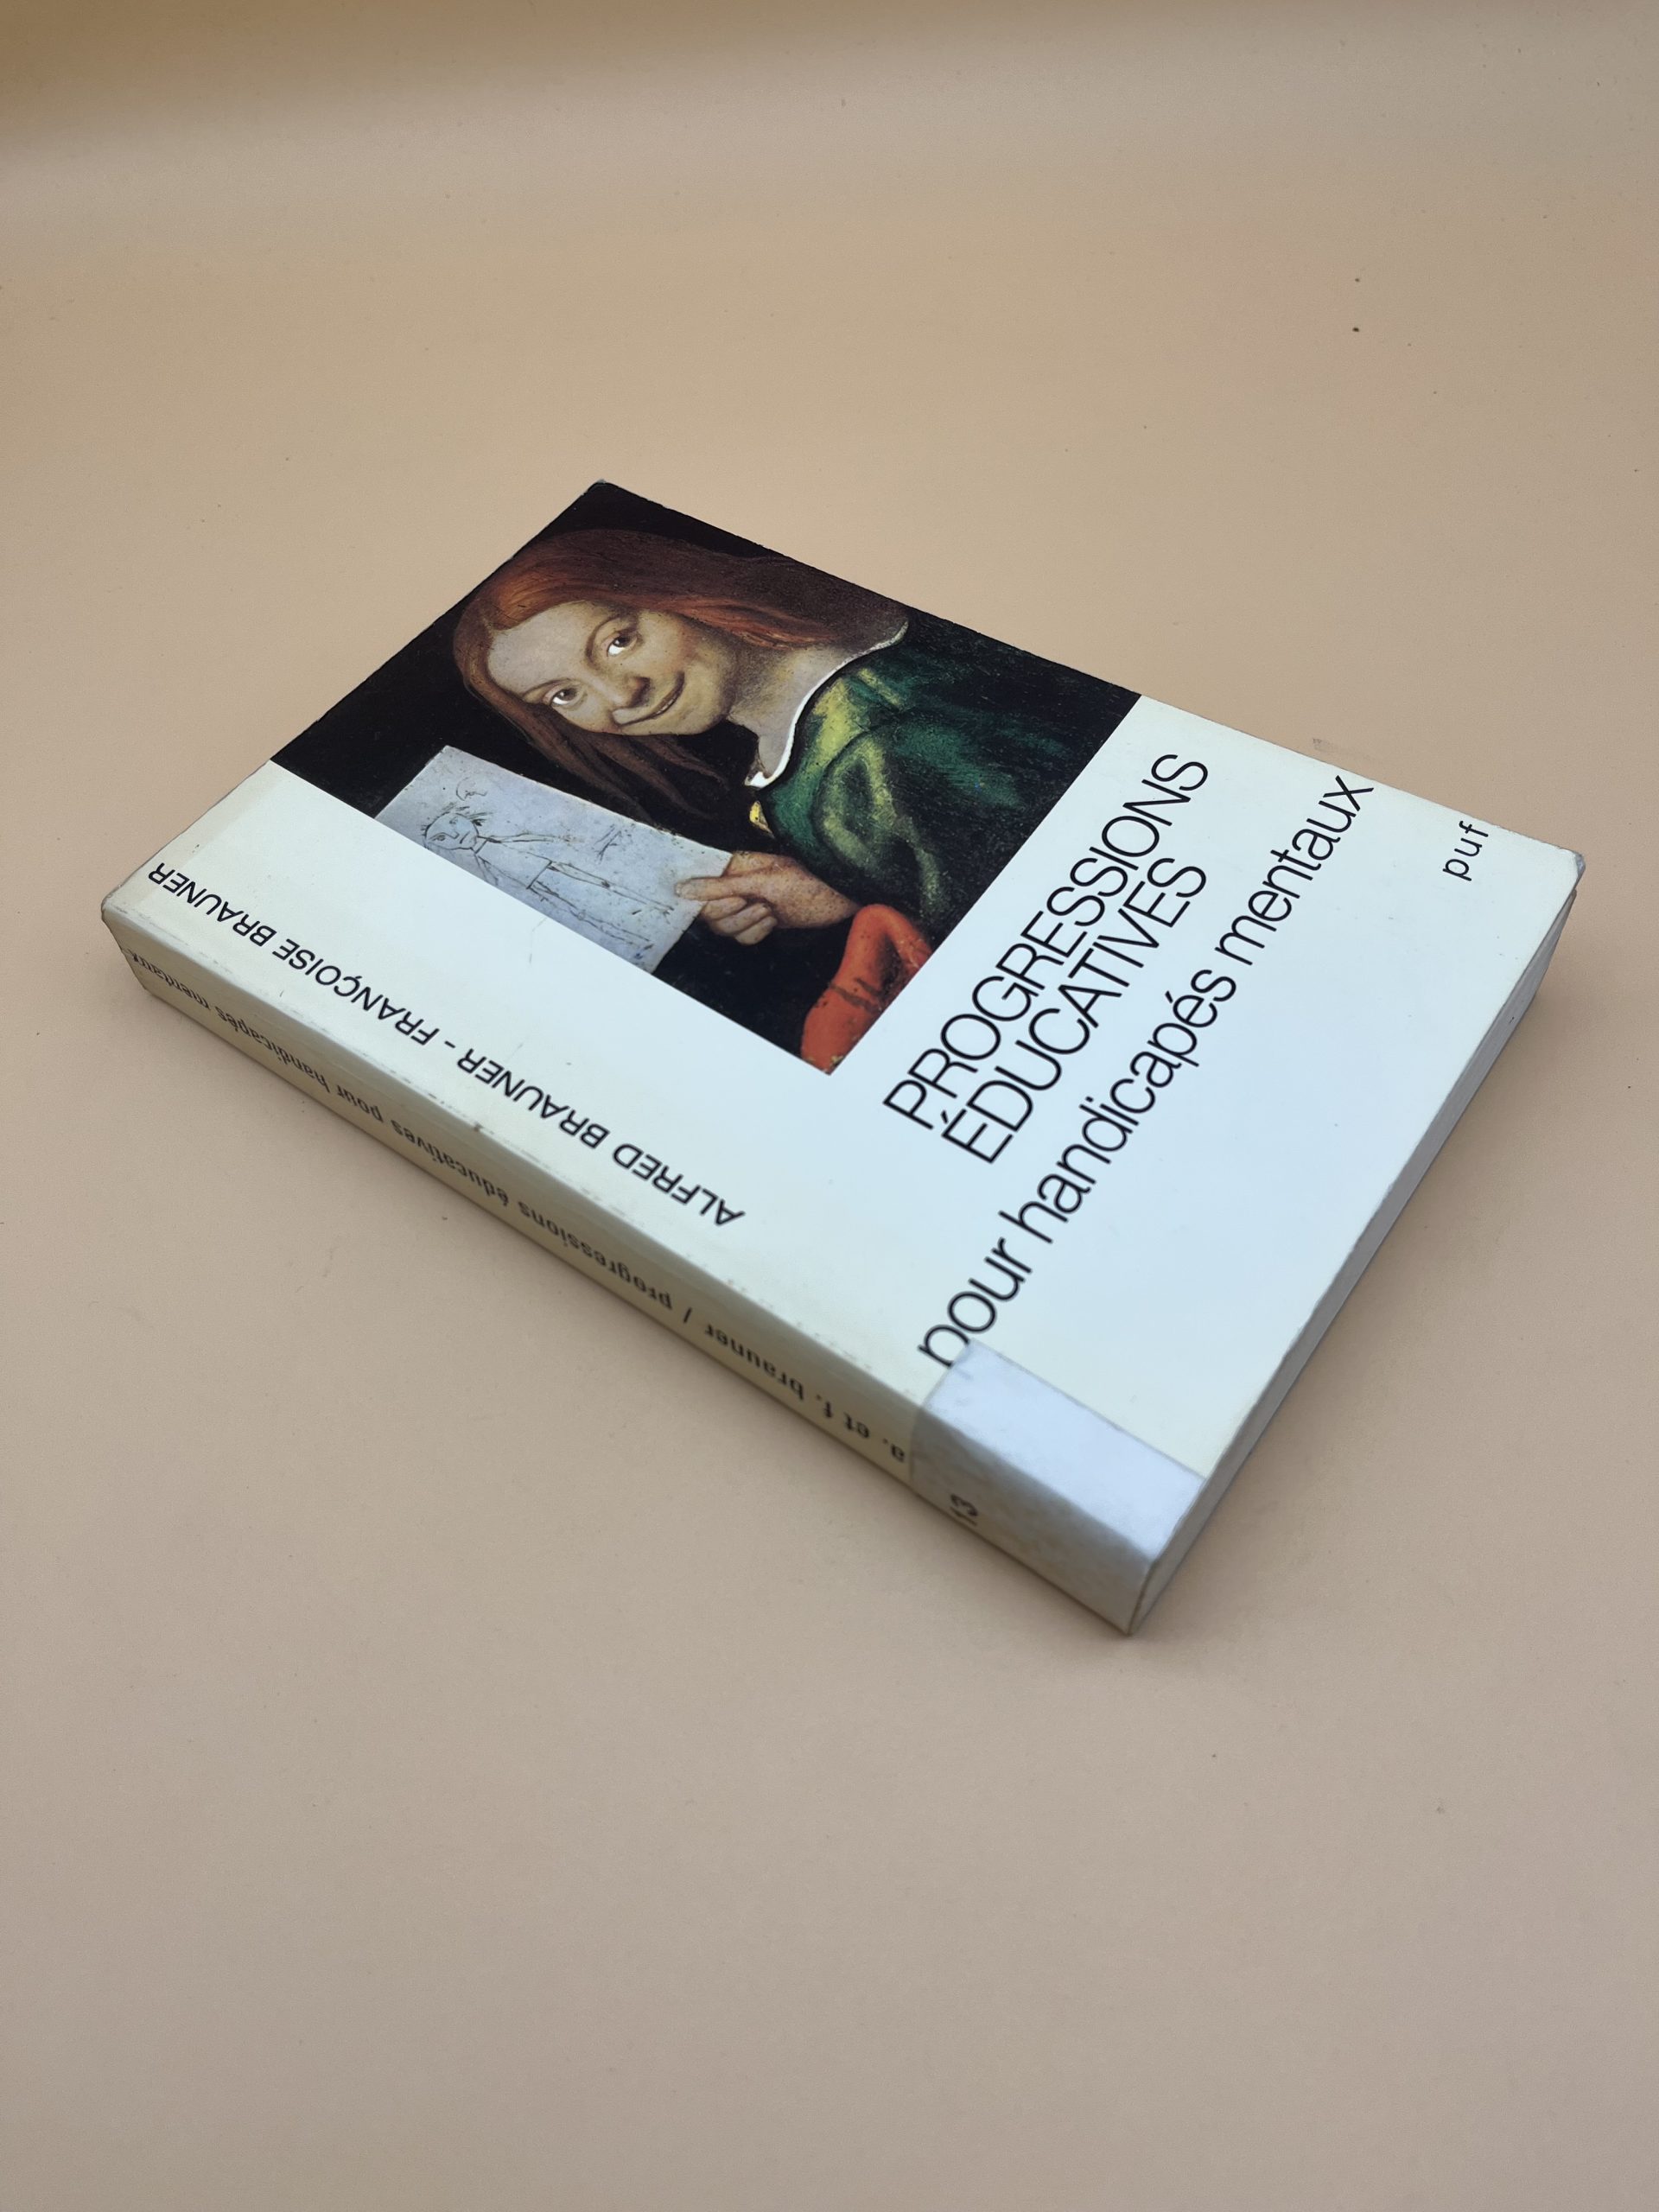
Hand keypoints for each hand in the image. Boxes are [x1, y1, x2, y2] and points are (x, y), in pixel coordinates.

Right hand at [676, 852, 857, 944]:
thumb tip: (683, 889)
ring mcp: (744, 905)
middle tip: (759, 902)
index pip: (698, 888)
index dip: (707, 899)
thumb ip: (720, 886)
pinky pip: (742, 939)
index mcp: (730, 867)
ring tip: (771, 908)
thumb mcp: (762, 881)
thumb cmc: (805, 880)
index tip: (729, 900)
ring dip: (750, 923)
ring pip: (725, 930)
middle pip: (709, 915)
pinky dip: (758, 933)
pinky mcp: (756, 922)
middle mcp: (733, 886)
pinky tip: (775, 919)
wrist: (836, 898)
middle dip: (735, 914)